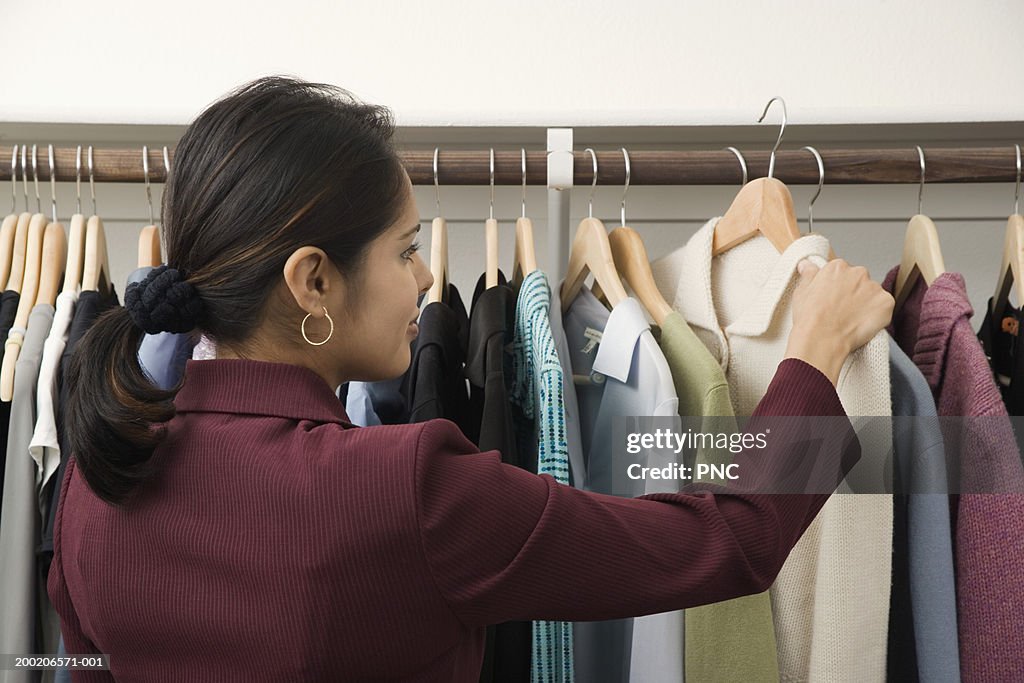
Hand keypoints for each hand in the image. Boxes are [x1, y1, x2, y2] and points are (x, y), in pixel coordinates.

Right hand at [784, 258, 893, 385]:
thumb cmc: (810, 318)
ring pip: (873, 294)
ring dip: (866, 304)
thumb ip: (809, 274)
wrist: (822, 339)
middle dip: (854, 293)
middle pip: (859, 281)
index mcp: (838, 267)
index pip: (842, 273)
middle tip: (842, 310)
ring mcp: (874, 288)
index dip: (837, 288)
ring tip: (852, 320)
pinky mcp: (886, 303)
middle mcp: (858, 273)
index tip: (833, 298)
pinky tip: (862, 324)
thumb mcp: (802, 291)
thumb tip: (808, 265)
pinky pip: (884, 307)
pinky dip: (877, 315)